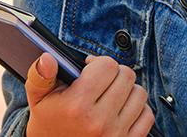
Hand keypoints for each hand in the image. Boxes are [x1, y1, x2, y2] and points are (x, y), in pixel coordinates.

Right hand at [26, 54, 153, 136]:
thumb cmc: (48, 124)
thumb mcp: (38, 100)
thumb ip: (40, 75)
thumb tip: (48, 58)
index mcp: (77, 106)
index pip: (107, 65)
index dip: (98, 63)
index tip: (89, 70)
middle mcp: (99, 121)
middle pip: (127, 76)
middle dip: (114, 74)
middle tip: (100, 82)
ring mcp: (115, 134)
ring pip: (140, 93)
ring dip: (127, 91)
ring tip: (110, 96)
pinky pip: (147, 116)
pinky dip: (138, 110)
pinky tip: (121, 110)